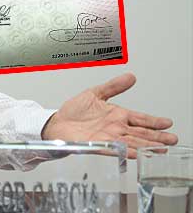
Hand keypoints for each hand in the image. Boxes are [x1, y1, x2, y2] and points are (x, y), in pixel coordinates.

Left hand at [41, 73, 177, 157]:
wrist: (57, 123)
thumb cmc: (74, 111)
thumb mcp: (95, 93)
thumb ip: (113, 86)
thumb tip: (130, 76)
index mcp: (117, 116)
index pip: (140, 119)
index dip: (154, 121)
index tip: (168, 123)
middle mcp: (115, 128)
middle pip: (141, 133)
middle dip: (157, 137)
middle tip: (172, 140)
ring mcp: (108, 138)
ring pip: (132, 143)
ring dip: (146, 146)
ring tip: (161, 150)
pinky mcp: (98, 145)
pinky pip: (114, 149)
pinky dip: (125, 151)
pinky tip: (136, 153)